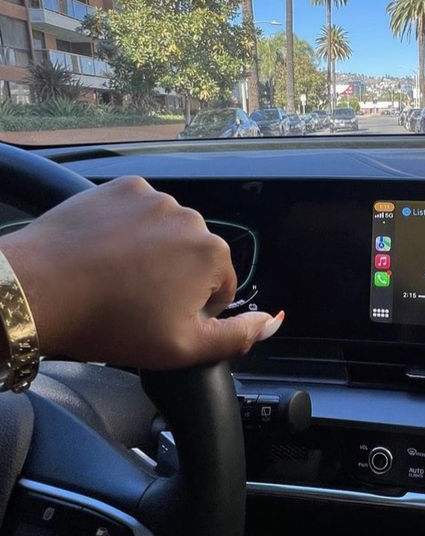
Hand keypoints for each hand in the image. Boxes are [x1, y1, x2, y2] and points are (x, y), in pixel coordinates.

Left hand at [0, 176, 282, 368]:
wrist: (41, 290)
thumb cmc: (113, 323)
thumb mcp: (184, 348)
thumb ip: (238, 336)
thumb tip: (272, 322)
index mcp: (212, 253)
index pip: (220, 288)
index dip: (193, 311)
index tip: (161, 320)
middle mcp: (191, 216)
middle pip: (194, 256)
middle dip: (174, 278)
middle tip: (136, 303)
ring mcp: (154, 198)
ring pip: (166, 233)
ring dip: (152, 252)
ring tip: (116, 277)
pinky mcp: (122, 188)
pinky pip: (137, 211)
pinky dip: (128, 229)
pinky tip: (105, 252)